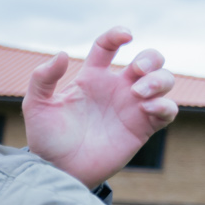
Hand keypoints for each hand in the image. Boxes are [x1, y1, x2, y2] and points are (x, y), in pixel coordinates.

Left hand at [22, 28, 175, 189]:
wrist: (57, 169)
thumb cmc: (46, 138)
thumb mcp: (36, 105)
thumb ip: (43, 78)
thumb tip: (64, 54)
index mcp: (92, 77)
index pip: (109, 46)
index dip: (118, 34)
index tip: (126, 36)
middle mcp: (116, 88)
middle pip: (149, 59)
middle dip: (150, 58)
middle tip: (137, 71)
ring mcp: (132, 106)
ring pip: (164, 80)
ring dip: (159, 79)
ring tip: (139, 92)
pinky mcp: (143, 127)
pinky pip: (168, 110)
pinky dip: (165, 105)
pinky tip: (147, 108)